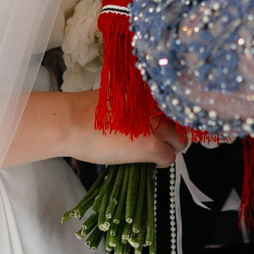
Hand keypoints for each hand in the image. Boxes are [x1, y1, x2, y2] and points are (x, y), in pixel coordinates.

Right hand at [65, 92, 185, 167]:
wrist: (72, 121)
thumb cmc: (85, 111)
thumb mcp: (116, 97)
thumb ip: (136, 104)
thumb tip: (143, 116)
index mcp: (148, 91)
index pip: (173, 106)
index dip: (169, 119)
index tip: (162, 127)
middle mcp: (157, 105)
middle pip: (181, 124)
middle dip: (172, 135)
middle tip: (160, 142)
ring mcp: (157, 126)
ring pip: (180, 142)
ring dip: (169, 148)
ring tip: (153, 152)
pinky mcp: (152, 146)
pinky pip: (168, 158)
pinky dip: (161, 162)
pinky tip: (149, 161)